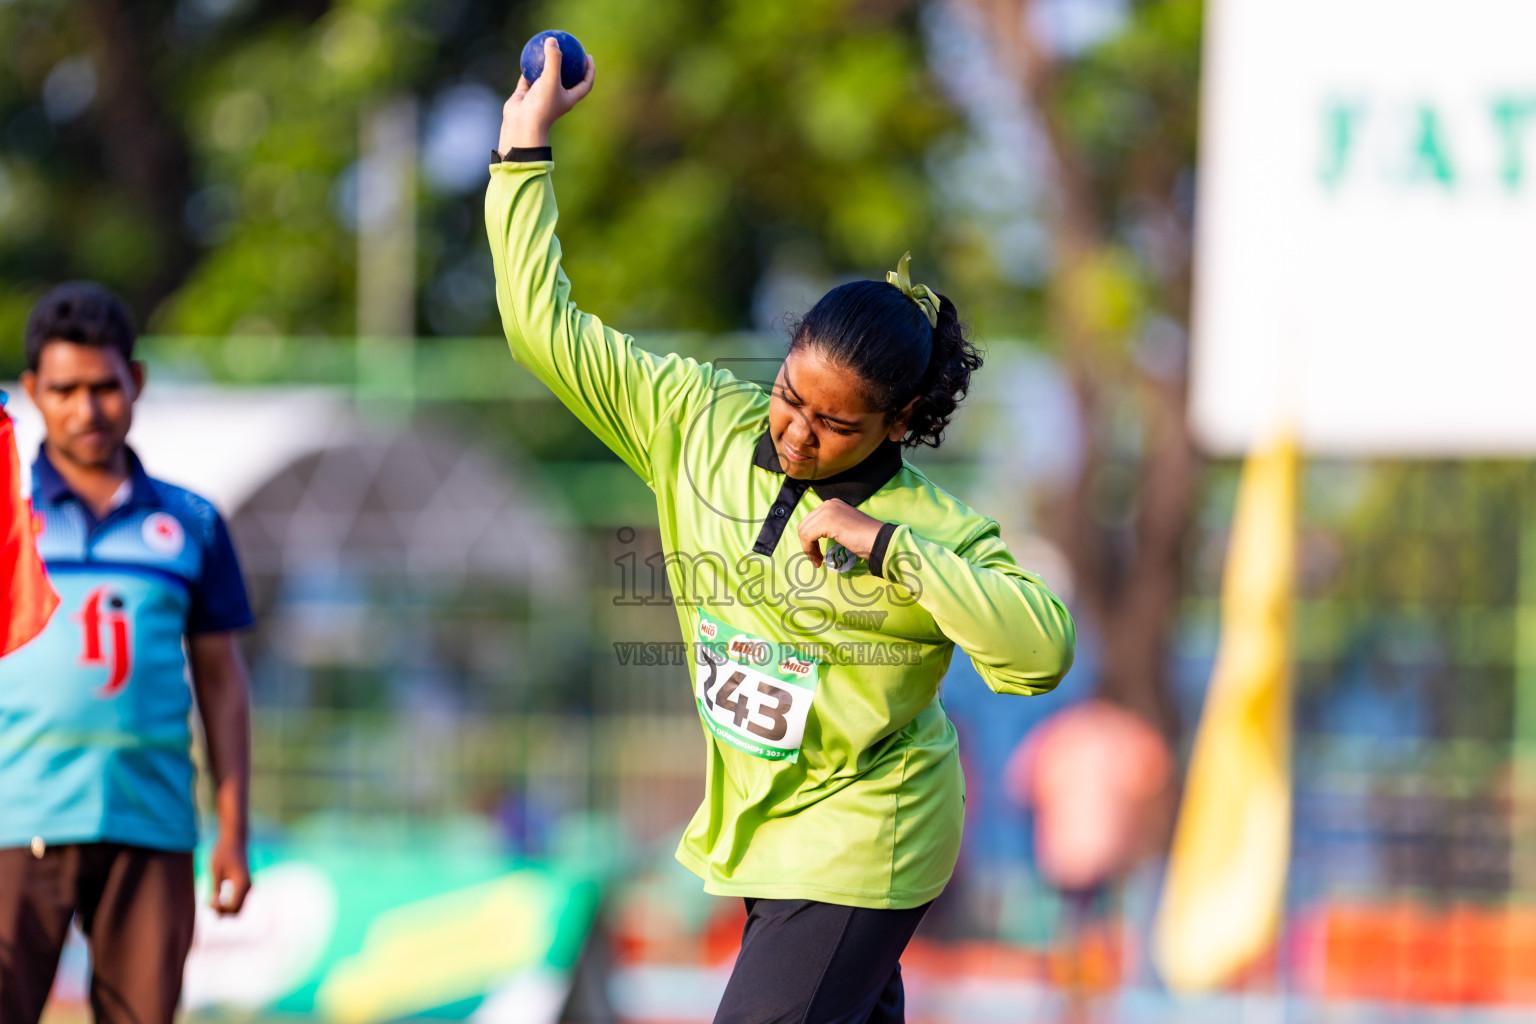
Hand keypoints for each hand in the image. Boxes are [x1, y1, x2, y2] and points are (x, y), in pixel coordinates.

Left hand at [209, 833, 250, 915]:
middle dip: (222, 912)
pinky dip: (228, 902)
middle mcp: (249, 886)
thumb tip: (214, 906)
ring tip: (210, 899)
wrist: (235, 839)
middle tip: (207, 903)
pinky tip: (216, 896)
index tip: (207, 901)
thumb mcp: (215, 871)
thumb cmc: (222, 852)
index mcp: (242, 883)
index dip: (218, 910)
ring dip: (225, 908)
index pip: (232, 908)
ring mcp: (249, 885)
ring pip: (238, 907)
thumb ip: (215, 889)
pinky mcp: (246, 884)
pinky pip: (238, 900)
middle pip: (236, 910)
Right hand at [498, 37, 595, 151]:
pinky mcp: (526, 95)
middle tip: (568, 48)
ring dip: (545, 65)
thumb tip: (552, 39)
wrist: (521, 125)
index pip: (585, 84)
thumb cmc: (541, 105)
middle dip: (569, 66)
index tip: (588, 56)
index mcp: (568, 99)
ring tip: (546, 48)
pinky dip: (527, 69)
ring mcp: (540, 97)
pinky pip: (527, 78)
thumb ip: (553, 59)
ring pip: (544, 78)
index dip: (589, 71)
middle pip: (566, 80)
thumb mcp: (551, 79)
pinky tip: (526, 55)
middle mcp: (556, 98)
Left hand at [798, 499, 886, 568]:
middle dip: (807, 544)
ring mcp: (827, 511)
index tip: (817, 554)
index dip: (810, 539)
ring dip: (808, 549)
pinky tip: (819, 560)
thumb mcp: (843, 527)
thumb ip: (830, 527)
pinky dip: (809, 550)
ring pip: (804, 531)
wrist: (879, 540)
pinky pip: (807, 537)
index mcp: (832, 504)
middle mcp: (828, 504)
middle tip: (816, 559)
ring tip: (817, 561)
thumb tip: (813, 536)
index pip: (810, 520)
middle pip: (804, 525)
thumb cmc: (865, 538)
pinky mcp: (827, 521)